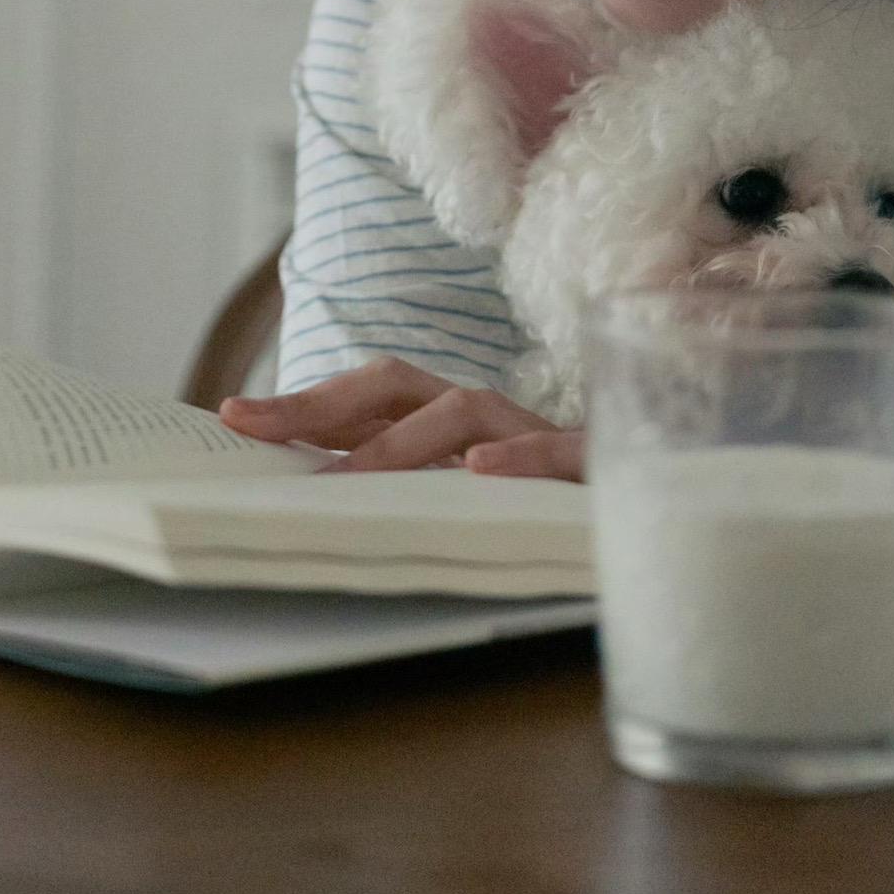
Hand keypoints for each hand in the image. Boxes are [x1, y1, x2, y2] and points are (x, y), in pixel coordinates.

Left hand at [220, 357, 585, 479]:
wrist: (663, 502)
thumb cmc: (551, 507)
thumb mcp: (468, 501)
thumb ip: (408, 490)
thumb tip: (314, 502)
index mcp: (449, 424)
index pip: (365, 398)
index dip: (302, 403)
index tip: (231, 418)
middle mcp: (485, 418)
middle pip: (397, 386)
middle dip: (322, 403)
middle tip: (255, 425)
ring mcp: (537, 434)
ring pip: (462, 415)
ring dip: (401, 443)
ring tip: (347, 478)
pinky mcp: (594, 465)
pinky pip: (556, 452)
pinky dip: (518, 458)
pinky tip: (480, 473)